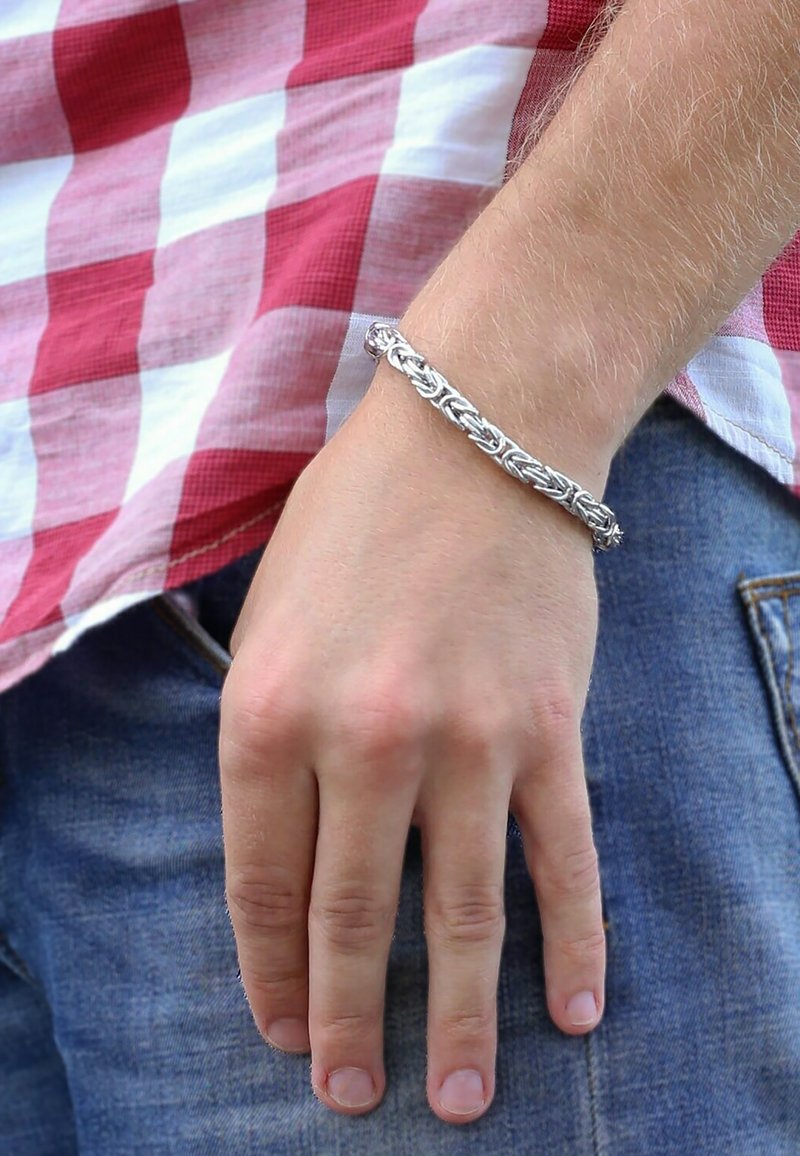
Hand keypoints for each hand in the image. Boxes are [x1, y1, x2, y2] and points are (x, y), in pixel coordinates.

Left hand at [219, 357, 609, 1124]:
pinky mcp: (549, 730)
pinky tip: (574, 1012)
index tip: (283, 1028)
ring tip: (454, 1101)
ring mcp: (465, 741)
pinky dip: (573, 942)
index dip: (270, 972)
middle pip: (352, 918)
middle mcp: (362, 741)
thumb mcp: (266, 619)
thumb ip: (267, 735)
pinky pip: (563, 858)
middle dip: (348, 1020)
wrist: (477, 435)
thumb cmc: (356, 518)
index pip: (261, 883)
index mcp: (268, 712)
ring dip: (458, 1020)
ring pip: (461, 915)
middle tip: (351, 1096)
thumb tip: (284, 847)